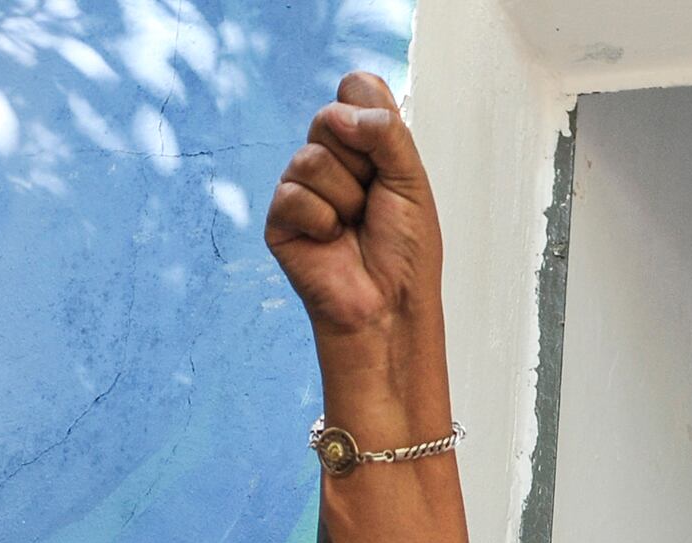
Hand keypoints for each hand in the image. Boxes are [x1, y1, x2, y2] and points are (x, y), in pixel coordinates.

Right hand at [266, 72, 439, 345]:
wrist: (389, 306)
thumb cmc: (405, 251)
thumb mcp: (411, 178)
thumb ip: (385, 130)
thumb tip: (340, 114)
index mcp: (366, 143)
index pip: (355, 87)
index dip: (370, 114)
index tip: (387, 155)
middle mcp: (332, 159)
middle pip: (329, 117)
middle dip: (362, 162)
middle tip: (373, 200)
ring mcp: (302, 187)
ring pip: (310, 157)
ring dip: (345, 197)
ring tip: (354, 225)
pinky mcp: (280, 218)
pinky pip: (293, 194)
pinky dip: (322, 220)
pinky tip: (331, 241)